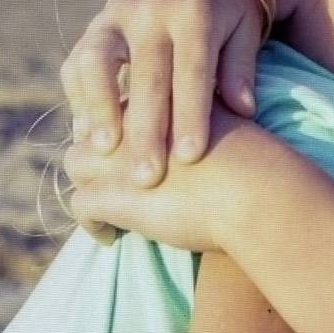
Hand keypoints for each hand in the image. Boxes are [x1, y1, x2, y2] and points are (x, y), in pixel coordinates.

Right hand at [59, 0, 268, 181]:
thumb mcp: (245, 28)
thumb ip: (241, 68)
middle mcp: (150, 10)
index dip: (191, 115)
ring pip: (97, 62)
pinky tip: (87, 135)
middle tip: (146, 177)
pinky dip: (80, 98)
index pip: (192, 70)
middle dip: (145, 129)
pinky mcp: (94, 25)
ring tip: (103, 153)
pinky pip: (78, 62)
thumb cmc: (226, 10)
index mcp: (194, 11)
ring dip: (98, 109)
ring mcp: (115, 15)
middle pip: (145, 75)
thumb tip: (244, 111)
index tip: (190, 158)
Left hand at [65, 114, 281, 253]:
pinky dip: (91, 224)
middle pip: (92, 128)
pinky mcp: (112, 193)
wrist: (258, 192)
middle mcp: (131, 120)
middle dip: (94, 154)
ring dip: (86, 183)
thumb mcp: (229, 120)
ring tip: (105, 206)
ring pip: (75, 161)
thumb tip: (222, 115)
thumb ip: (210, 112)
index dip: (119, 129)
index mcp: (158, 96)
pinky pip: (81, 205)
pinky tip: (109, 236)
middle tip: (107, 177)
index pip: (121, 106)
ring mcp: (116, 156)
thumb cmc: (256, 162)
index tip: (125, 151)